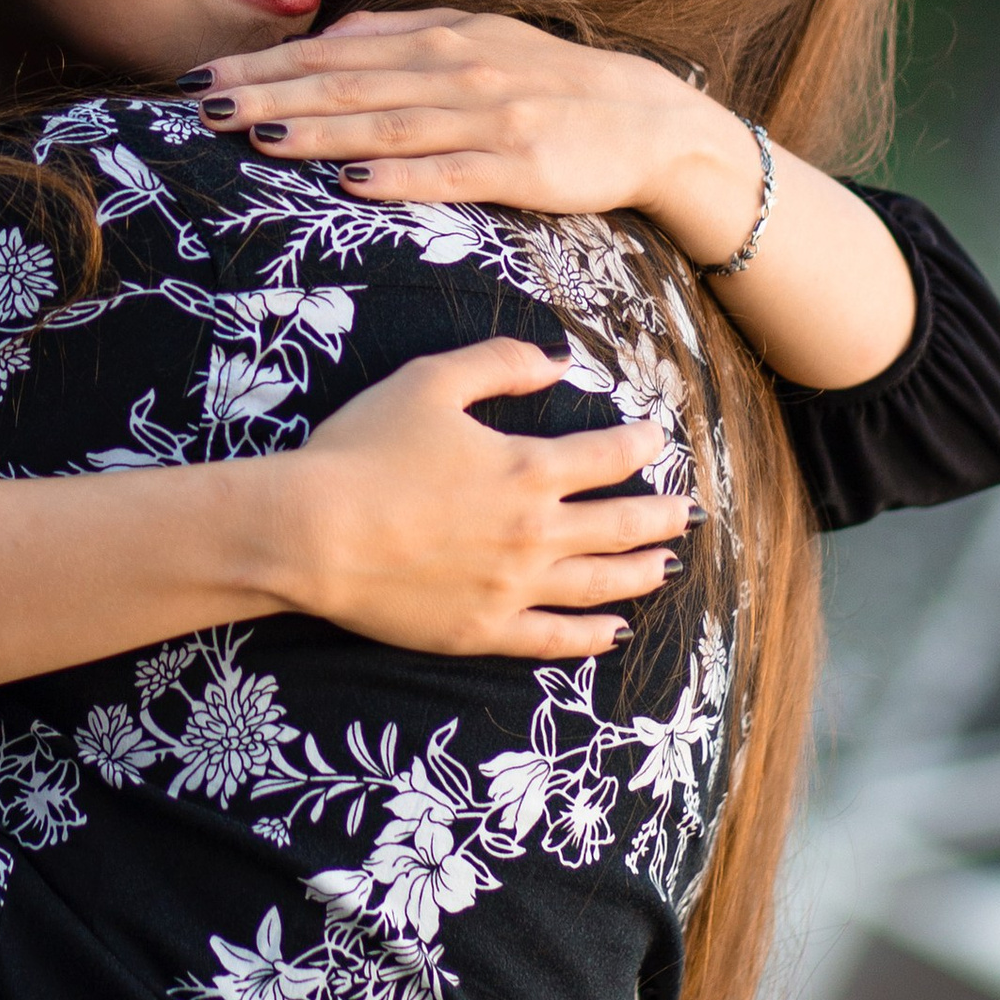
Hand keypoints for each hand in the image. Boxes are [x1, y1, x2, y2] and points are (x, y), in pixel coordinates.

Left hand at [195, 8, 766, 259]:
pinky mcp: (521, 166)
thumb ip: (402, 40)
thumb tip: (328, 40)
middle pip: (346, 83)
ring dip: (317, 131)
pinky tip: (351, 181)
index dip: (266, 67)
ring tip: (255, 137)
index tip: (203, 79)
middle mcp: (457, 69)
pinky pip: (448, 172)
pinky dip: (398, 175)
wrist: (646, 119)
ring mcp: (489, 117)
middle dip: (270, 94)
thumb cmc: (548, 84)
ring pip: (386, 123)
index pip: (335, 54)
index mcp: (440, 37)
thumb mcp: (476, 42)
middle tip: (202, 107)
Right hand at [253, 337, 690, 660]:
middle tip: (688, 511)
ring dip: (640, 572)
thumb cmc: (363, 450)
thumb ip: (499, 363)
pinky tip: (612, 632)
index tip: (656, 440)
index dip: (639, 446)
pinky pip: (554, 639)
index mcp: (527, 469)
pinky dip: (590, 636)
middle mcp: (534, 533)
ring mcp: (512, 588)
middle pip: (619, 525)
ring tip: (665, 567)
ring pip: (598, 584)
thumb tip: (557, 361)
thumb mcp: (430, 382)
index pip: (606, 457)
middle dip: (660, 515)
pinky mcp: (483, 631)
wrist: (311, 534)